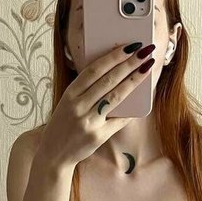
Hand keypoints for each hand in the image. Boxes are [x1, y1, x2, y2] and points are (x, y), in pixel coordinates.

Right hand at [35, 41, 155, 172]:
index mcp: (70, 94)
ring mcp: (88, 122)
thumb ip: (86, 90)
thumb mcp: (68, 103)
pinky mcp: (98, 136)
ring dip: (134, 81)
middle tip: (146, 51)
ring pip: (116, 97)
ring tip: (147, 68)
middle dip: (129, 63)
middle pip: (108, 80)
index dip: (113, 56)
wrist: (54, 154)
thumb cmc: (64, 125)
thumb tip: (114, 72)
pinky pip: (119, 120)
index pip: (94, 70)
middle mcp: (78, 106)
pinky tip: (142, 99)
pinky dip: (131, 110)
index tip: (130, 46)